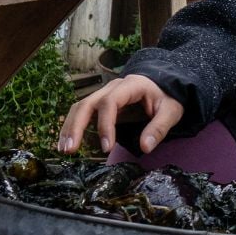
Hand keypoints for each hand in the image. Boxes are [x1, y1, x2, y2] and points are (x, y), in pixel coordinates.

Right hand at [58, 74, 183, 155]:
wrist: (164, 85)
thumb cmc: (167, 97)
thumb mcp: (171, 111)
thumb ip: (159, 128)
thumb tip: (145, 147)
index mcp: (130, 85)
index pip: (110, 102)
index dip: (105, 125)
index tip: (107, 148)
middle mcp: (112, 88)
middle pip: (87, 103)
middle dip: (76, 127)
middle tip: (70, 150)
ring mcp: (104, 94)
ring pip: (80, 107)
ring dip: (69, 128)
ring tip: (64, 150)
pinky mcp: (100, 104)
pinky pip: (82, 113)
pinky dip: (73, 127)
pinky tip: (67, 143)